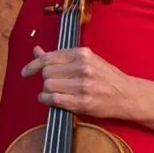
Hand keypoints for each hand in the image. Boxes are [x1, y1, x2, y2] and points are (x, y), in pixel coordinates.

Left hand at [21, 47, 142, 120]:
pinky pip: (54, 99)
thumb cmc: (106, 77)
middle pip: (46, 72)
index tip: (25, 72)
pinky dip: (47, 100)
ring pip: (48, 86)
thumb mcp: (86, 60)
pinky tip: (50, 99)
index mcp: (82, 54)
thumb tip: (37, 50)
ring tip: (54, 92)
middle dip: (45, 79)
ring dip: (46, 91)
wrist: (127, 95)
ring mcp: (83, 85)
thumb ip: (61, 57)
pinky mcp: (83, 102)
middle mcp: (82, 67)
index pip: (49, 58)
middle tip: (53, 83)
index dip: (33, 65)